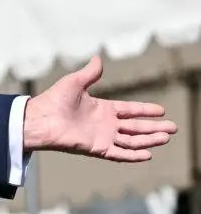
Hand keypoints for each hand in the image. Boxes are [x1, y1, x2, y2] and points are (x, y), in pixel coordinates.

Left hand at [22, 55, 176, 159]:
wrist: (40, 119)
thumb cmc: (54, 100)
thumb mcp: (74, 82)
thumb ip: (90, 73)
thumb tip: (98, 58)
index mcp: (102, 108)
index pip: (130, 110)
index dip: (145, 110)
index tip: (161, 110)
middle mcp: (105, 124)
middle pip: (135, 127)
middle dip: (154, 127)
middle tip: (173, 128)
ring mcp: (102, 137)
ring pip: (131, 140)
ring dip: (149, 140)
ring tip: (166, 138)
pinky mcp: (97, 148)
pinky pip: (119, 153)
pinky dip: (133, 155)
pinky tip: (148, 154)